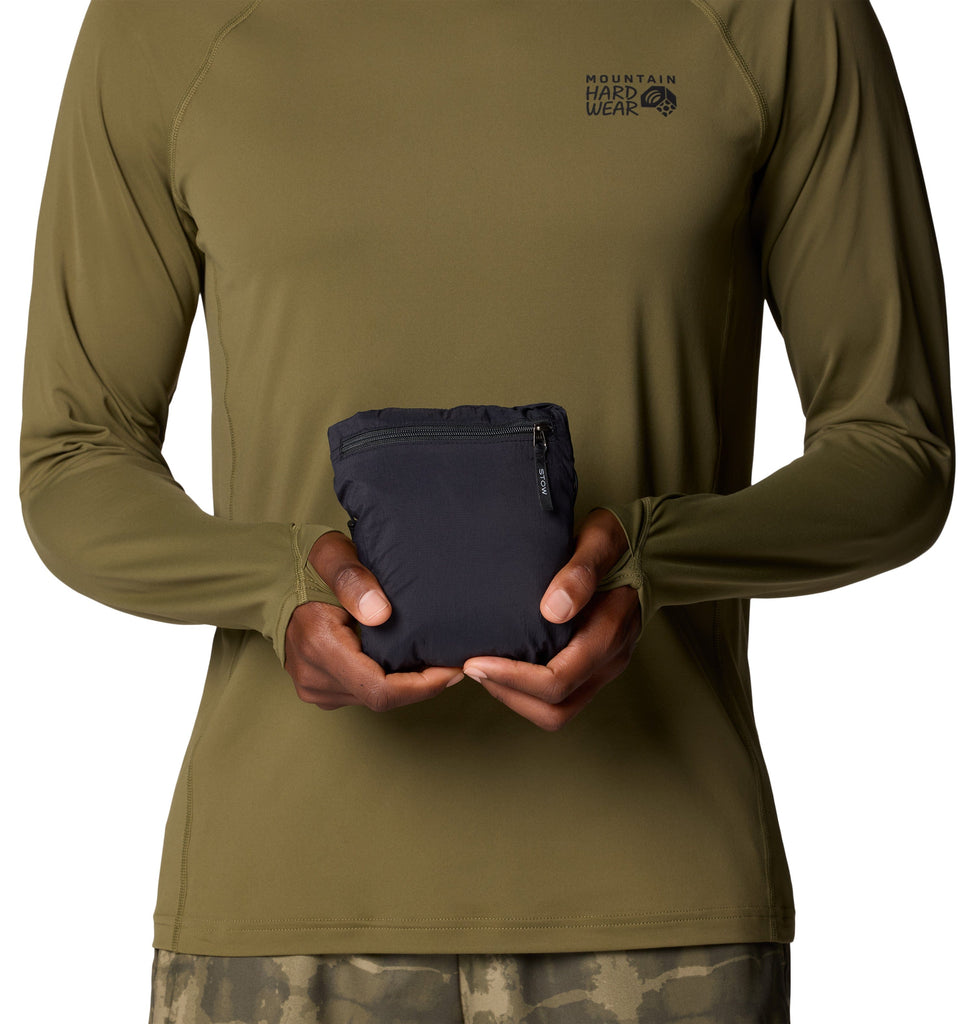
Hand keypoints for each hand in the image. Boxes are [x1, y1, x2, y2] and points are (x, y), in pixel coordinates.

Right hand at [284, 531, 463, 711]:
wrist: (275, 579)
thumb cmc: (309, 563)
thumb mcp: (334, 555)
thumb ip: (353, 579)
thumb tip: (381, 613)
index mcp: (319, 645)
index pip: (380, 689)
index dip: (422, 686)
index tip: (452, 668)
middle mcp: (313, 675)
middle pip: (380, 697)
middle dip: (421, 684)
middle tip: (452, 659)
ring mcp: (313, 686)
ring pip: (373, 699)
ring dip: (406, 684)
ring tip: (432, 657)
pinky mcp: (318, 688)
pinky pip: (362, 693)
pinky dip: (388, 680)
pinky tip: (406, 659)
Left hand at [462, 508, 640, 730]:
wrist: (642, 546)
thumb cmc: (617, 540)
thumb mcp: (600, 540)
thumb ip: (580, 572)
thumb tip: (553, 610)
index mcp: (610, 631)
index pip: (559, 679)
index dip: (514, 678)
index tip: (476, 662)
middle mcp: (609, 659)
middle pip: (557, 709)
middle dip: (509, 694)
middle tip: (472, 668)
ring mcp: (603, 667)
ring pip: (558, 711)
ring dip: (515, 697)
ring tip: (483, 669)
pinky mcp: (592, 667)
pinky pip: (560, 697)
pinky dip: (526, 690)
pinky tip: (502, 663)